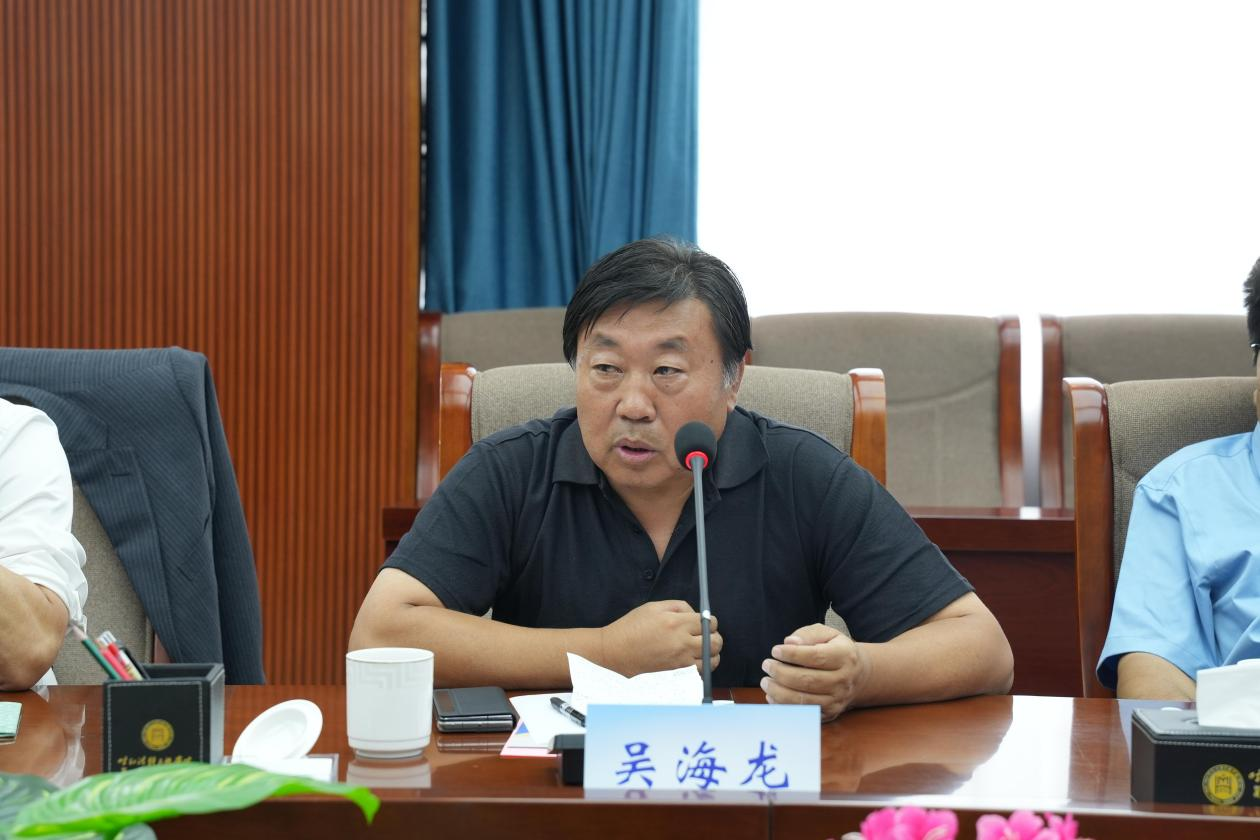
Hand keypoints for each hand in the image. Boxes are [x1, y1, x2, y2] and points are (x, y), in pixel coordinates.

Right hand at [600, 600, 721, 675]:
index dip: (710, 621)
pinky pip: (699, 673)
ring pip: (711, 660)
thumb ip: (678, 606)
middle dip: (715, 637)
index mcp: (676, 623)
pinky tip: (693, 660)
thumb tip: (695, 614)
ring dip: (711, 654)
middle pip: (715, 642)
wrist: (614, 652)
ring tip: (702, 649)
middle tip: (706, 635)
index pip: (709, 622)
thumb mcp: (653, 607)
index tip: (705, 623)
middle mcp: (681, 643)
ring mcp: (679, 661)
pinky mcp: (675, 674)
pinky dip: (701, 667)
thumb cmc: (631, 628)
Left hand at [760, 623, 868, 721]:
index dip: (792, 654)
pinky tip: (772, 696)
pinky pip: (803, 714)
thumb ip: (808, 634)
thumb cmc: (836, 650)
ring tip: (766, 681)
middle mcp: (843, 680)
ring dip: (779, 692)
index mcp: (844, 656)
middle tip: (766, 665)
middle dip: (781, 673)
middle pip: (808, 681)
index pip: (815, 657)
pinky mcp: (829, 714)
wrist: (858, 675)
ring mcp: (837, 700)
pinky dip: (784, 707)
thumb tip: (790, 642)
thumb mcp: (827, 634)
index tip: (775, 650)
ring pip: (804, 701)